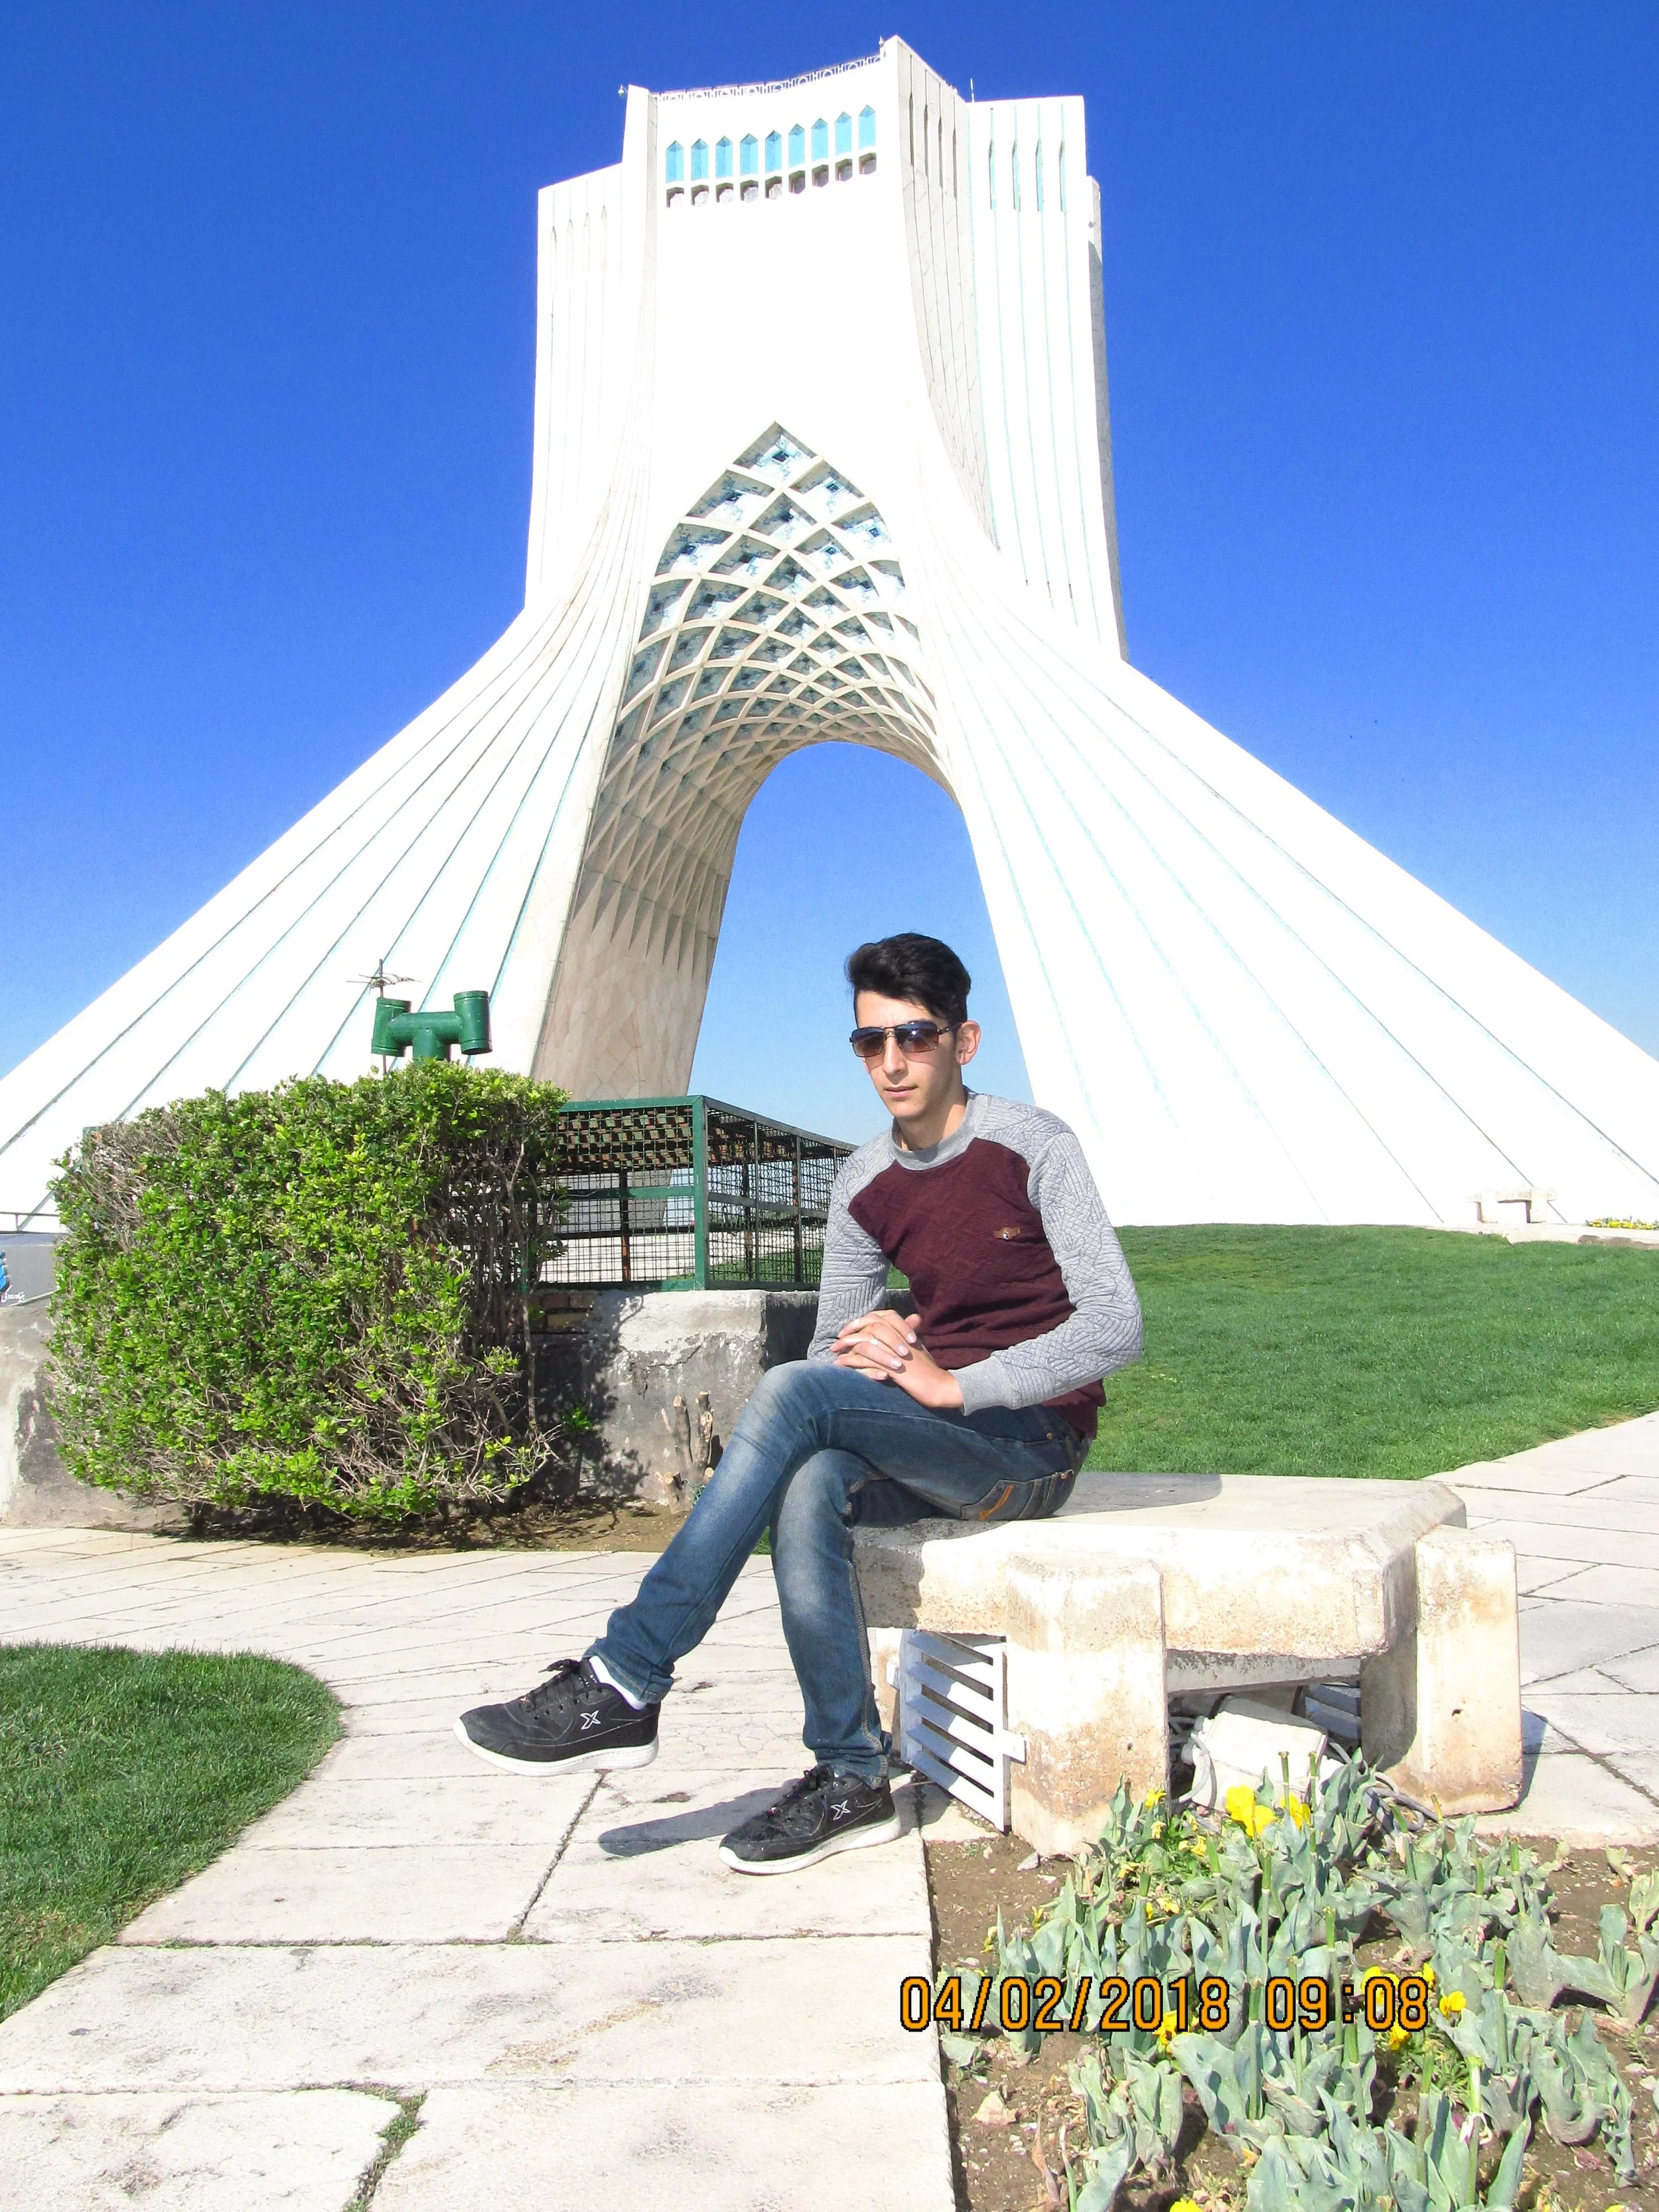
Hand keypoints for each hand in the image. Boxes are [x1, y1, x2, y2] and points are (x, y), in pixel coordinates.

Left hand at [833, 1308, 963, 1410]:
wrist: (939, 1386)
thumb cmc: (927, 1369)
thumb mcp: (916, 1349)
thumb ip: (904, 1337)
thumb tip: (894, 1332)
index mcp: (905, 1331)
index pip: (878, 1317)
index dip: (860, 1321)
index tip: (848, 1329)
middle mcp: (900, 1337)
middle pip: (869, 1327)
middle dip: (850, 1333)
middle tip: (836, 1342)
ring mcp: (896, 1352)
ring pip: (866, 1343)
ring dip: (847, 1348)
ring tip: (835, 1354)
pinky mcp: (893, 1368)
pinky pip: (867, 1361)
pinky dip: (851, 1362)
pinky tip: (841, 1365)